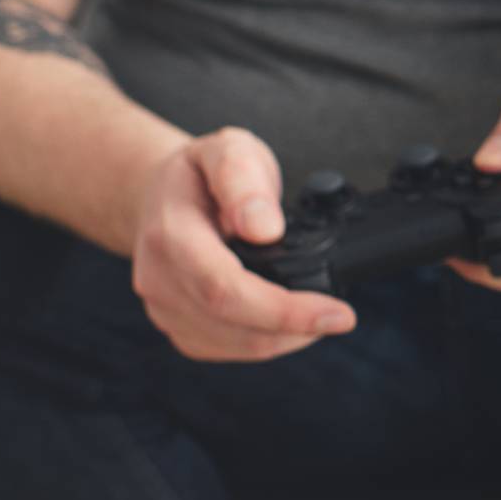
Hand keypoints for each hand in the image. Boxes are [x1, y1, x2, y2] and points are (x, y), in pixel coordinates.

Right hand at [128, 127, 356, 360]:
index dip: (284, 310)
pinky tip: (289, 319)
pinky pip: (231, 348)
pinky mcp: (178, 327)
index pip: (226, 289)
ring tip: (319, 310)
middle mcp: (159, 279)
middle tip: (341, 315)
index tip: (337, 313)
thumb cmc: (201, 174)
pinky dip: (270, 340)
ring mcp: (164, 308)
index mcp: (170, 235)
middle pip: (235, 324)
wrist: (161, 195)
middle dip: (298, 326)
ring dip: (288, 336)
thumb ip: (242, 180)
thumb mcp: (228, 151)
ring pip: (238, 345)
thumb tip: (264, 228)